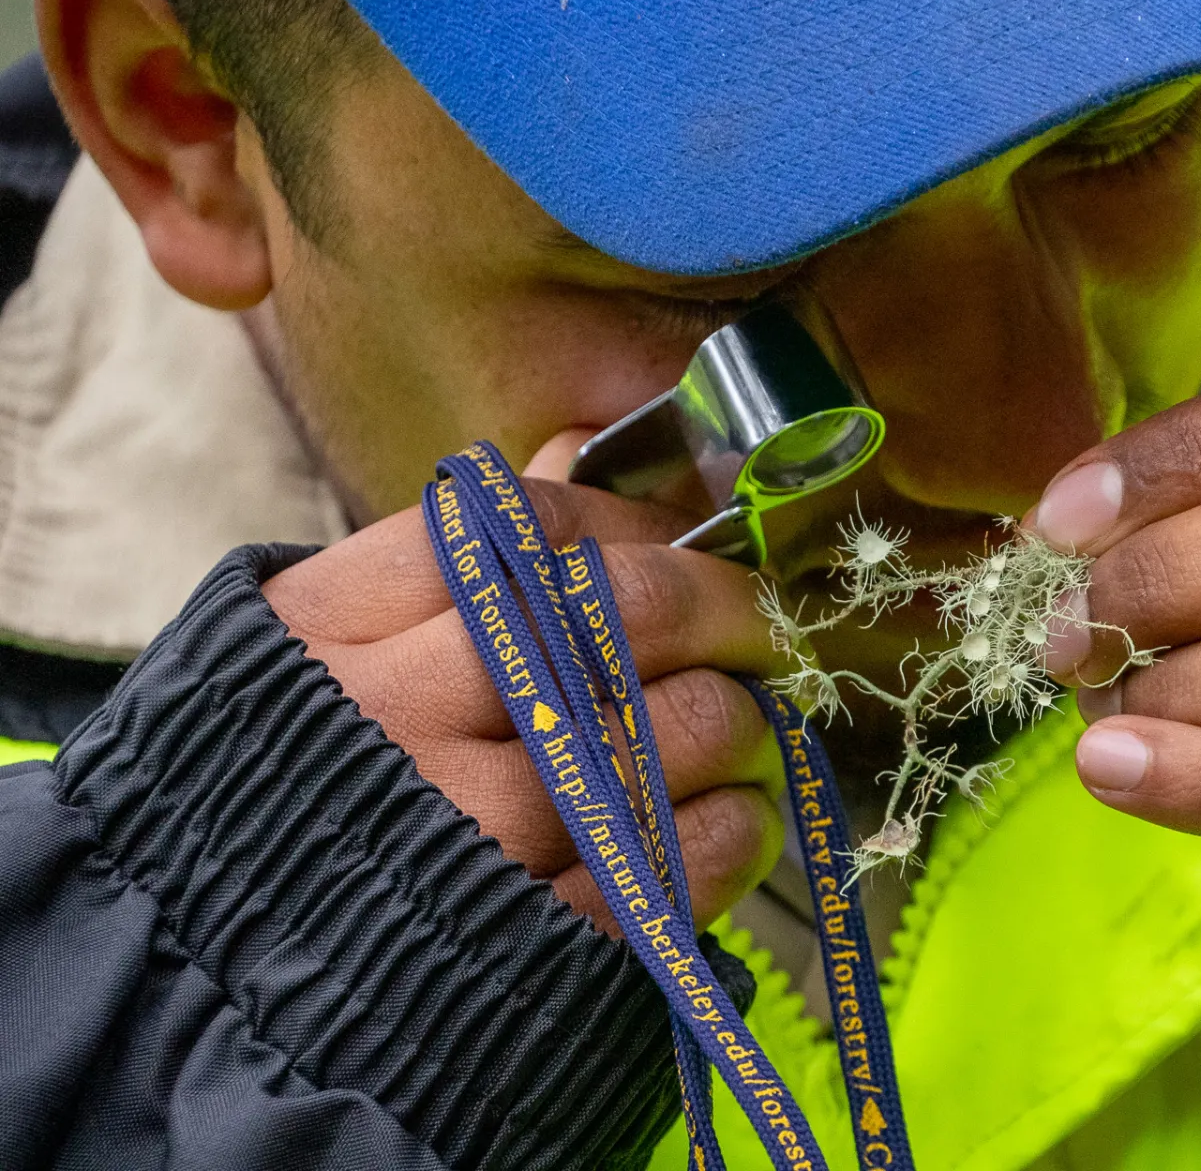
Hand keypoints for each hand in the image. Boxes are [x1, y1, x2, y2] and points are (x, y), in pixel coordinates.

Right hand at [262, 436, 784, 934]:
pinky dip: (736, 828)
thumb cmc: (281, 787)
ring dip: (742, 724)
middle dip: (727, 610)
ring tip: (738, 737)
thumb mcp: (316, 649)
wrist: (200, 983)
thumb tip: (575, 458)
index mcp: (335, 622)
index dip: (642, 526)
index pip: (534, 522)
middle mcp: (397, 715)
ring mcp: (463, 829)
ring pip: (679, 728)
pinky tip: (730, 822)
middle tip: (759, 631)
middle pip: (626, 610)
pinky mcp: (525, 936)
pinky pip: (685, 855)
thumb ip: (446, 560)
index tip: (689, 549)